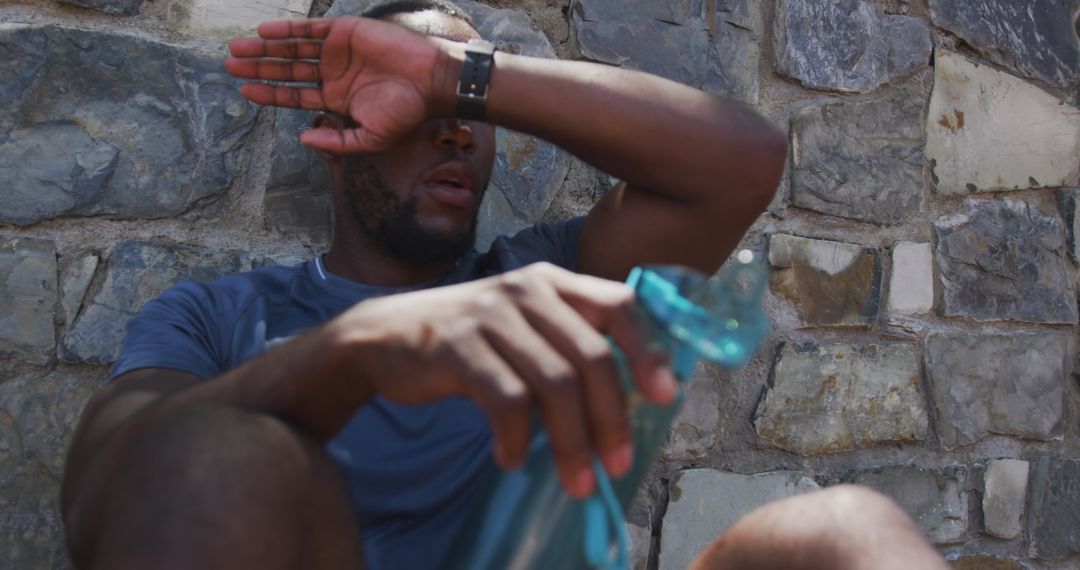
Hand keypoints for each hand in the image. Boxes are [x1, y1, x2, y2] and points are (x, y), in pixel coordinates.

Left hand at [225, 17, 455, 153]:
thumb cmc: (406, 113)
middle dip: (258, 67)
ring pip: (293, 48)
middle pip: (287, 69)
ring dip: (265, 48)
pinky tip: (265, 33)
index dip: (269, 92)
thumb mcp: (370, 138)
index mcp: (336, 98)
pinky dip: (288, 30)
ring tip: (238, 48)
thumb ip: (338, 142)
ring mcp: (337, 52)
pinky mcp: (345, 32)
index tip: (244, 90)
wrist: (431, 82)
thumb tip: (304, 138)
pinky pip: (311, 29)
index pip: (294, 94)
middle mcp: (332, 73)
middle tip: (229, 65)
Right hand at [332, 263, 677, 497]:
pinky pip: (506, 401)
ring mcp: (492, 315)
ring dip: (571, 444)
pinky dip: (517, 440)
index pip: (619, 305)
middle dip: (611, 420)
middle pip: (592, 358)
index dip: (648, 351)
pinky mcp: (458, 346)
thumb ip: (570, 343)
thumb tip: (631, 400)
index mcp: (554, 282)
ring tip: (575, 482)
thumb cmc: (470, 341)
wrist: (384, 337)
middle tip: (617, 466)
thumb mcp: (525, 325)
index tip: (665, 398)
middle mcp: (528, 290)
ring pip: (554, 385)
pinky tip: (514, 459)